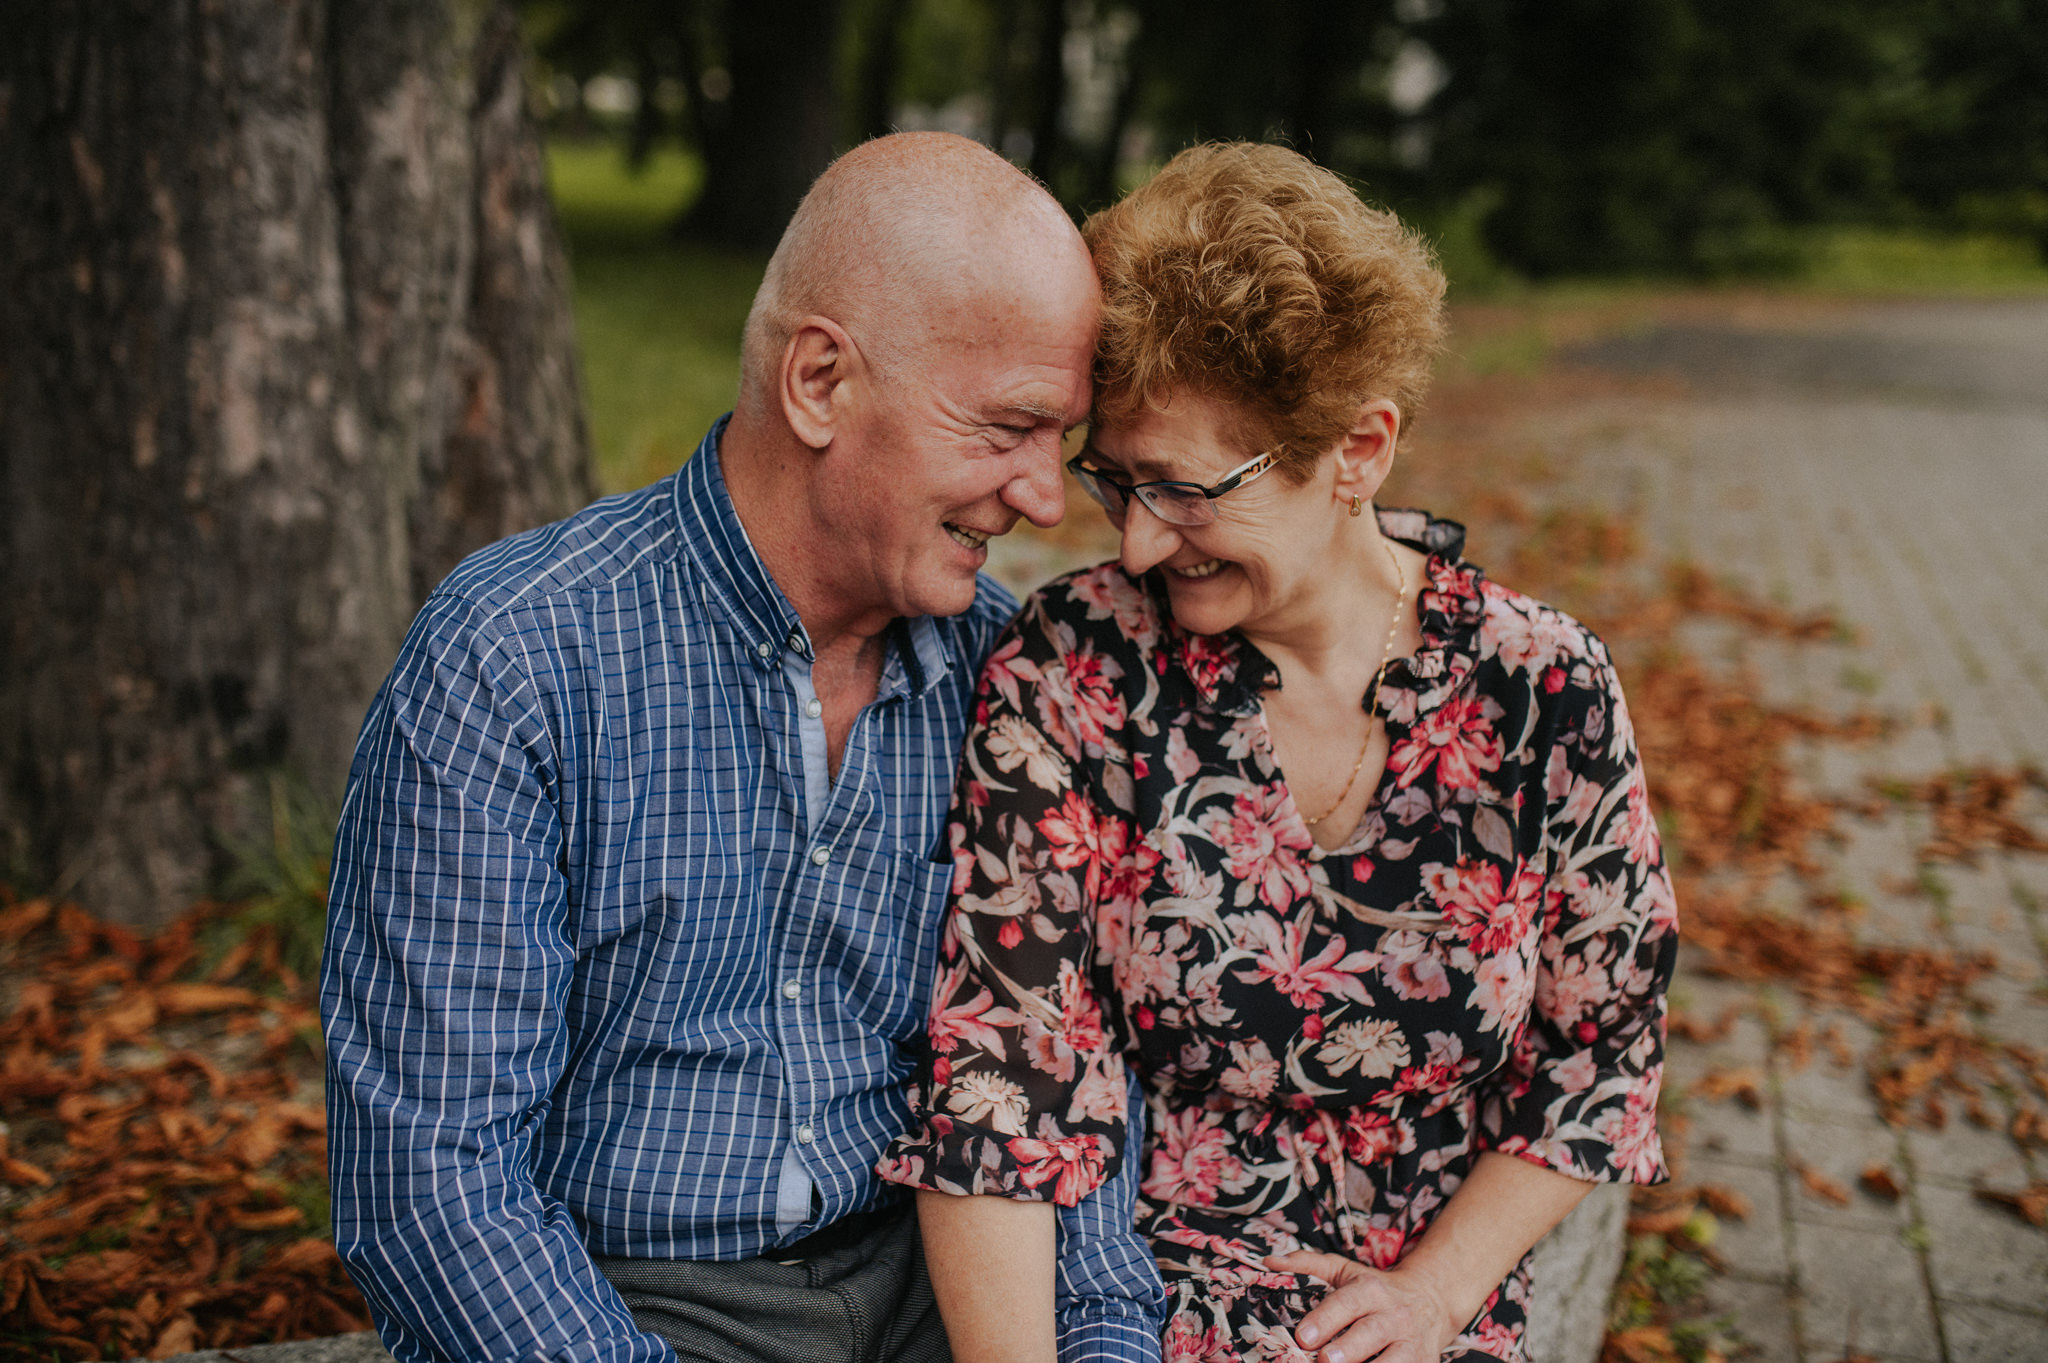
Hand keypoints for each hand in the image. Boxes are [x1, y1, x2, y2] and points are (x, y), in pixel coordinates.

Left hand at [1264, 1249, 1458, 1362]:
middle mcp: (1394, 1315)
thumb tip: (1270, 1262)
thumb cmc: (1377, 1289)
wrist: (1431, 1300)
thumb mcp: (1346, 1271)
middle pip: (1371, 1333)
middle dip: (1347, 1349)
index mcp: (1371, 1290)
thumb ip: (1309, 1265)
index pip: (1347, 1303)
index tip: (1302, 1337)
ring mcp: (1411, 1342)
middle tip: (1324, 1361)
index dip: (1325, 1320)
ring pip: (1395, 1360)